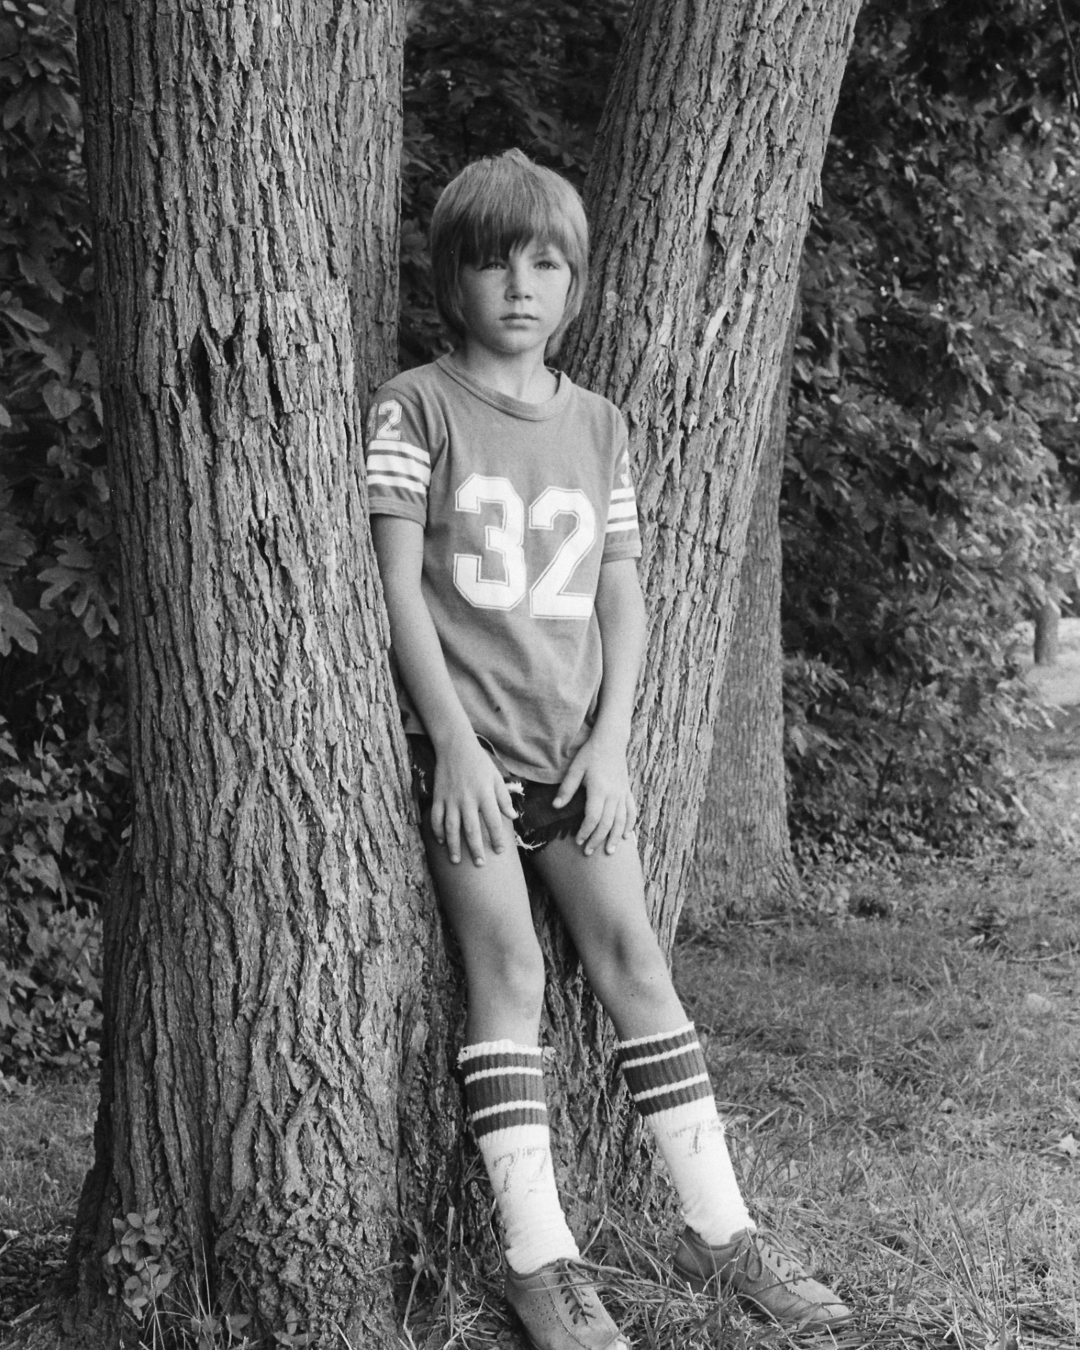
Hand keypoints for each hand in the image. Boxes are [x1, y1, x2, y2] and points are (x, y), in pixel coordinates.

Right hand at [430, 734, 516, 866]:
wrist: (456, 747)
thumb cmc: (479, 762)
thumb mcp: (496, 777)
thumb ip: (504, 798)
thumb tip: (514, 817)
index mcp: (484, 794)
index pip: (493, 822)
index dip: (497, 838)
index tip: (500, 851)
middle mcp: (467, 799)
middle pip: (471, 830)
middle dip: (475, 849)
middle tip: (479, 864)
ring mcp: (451, 799)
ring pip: (451, 827)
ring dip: (454, 846)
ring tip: (456, 861)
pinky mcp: (438, 797)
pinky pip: (436, 818)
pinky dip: (437, 831)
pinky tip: (441, 842)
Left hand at [553, 728, 635, 856]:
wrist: (611, 741)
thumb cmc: (590, 754)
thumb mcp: (575, 769)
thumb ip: (566, 789)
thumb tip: (555, 807)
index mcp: (599, 790)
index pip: (593, 818)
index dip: (585, 832)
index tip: (577, 841)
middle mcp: (613, 794)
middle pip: (607, 823)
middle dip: (598, 840)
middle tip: (588, 852)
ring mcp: (622, 793)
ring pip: (621, 821)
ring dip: (615, 837)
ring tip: (609, 851)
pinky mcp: (627, 791)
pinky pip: (631, 811)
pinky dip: (630, 825)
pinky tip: (626, 836)